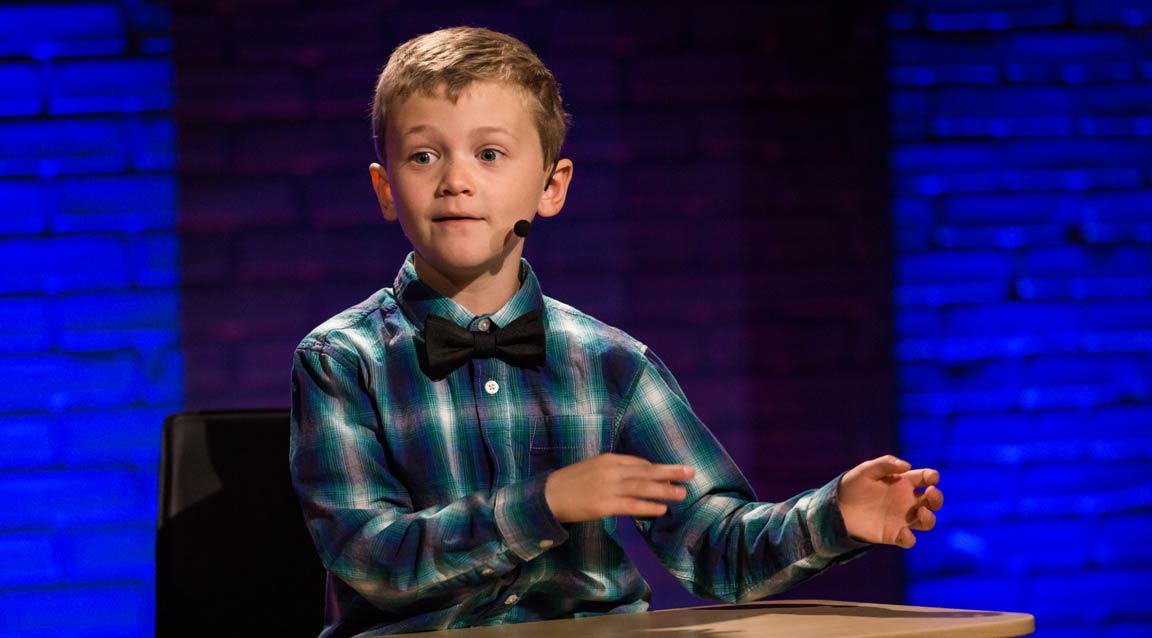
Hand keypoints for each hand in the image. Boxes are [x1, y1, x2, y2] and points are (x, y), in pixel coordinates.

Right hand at [544, 453, 694, 523]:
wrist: (547, 495)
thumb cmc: (570, 483)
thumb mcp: (593, 468)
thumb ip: (613, 470)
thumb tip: (635, 475)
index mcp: (609, 459)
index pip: (639, 463)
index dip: (657, 469)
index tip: (672, 472)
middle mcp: (611, 470)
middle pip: (646, 471)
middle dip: (670, 472)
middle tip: (690, 473)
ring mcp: (608, 487)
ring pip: (643, 487)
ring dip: (664, 490)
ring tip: (682, 493)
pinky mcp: (604, 505)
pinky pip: (631, 505)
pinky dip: (648, 507)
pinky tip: (661, 509)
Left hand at [837, 455, 942, 547]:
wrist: (837, 506)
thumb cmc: (853, 484)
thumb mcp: (866, 469)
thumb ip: (886, 464)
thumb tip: (907, 466)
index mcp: (904, 481)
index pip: (927, 478)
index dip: (933, 477)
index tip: (930, 478)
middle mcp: (907, 500)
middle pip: (933, 501)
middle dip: (938, 497)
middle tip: (930, 493)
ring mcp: (902, 518)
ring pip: (927, 521)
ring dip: (929, 518)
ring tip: (920, 512)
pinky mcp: (893, 534)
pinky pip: (909, 540)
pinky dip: (910, 538)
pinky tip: (902, 533)